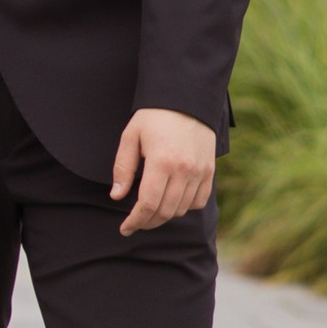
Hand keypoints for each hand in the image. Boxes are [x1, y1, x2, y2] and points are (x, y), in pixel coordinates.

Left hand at [110, 107, 216, 234]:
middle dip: (148, 222)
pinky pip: (199, 201)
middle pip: (165, 211)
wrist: (186, 99)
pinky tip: (172, 201)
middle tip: (136, 222)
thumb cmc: (154, 116)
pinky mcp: (209, 171)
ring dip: (165, 215)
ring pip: (182, 209)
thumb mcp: (131, 136)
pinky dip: (185, 207)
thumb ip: (123, 167)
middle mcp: (184, 170)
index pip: (148, 204)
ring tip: (151, 210)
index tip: (125, 228)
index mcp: (162, 162)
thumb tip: (117, 195)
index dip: (135, 220)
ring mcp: (200, 172)